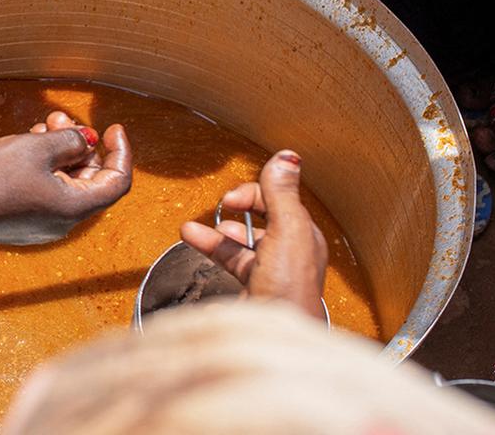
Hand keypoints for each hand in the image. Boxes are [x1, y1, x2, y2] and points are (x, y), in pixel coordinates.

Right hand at [0, 113, 131, 245]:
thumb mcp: (37, 148)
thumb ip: (70, 140)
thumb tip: (86, 140)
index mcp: (75, 207)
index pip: (117, 181)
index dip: (120, 152)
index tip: (113, 128)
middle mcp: (64, 221)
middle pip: (90, 180)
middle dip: (82, 145)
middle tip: (62, 119)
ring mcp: (43, 223)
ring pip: (66, 183)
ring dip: (60, 153)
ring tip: (42, 127)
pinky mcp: (23, 221)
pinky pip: (46, 191)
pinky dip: (45, 167)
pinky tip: (27, 147)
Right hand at [180, 149, 326, 318]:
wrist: (272, 337)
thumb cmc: (288, 290)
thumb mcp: (287, 232)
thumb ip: (281, 194)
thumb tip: (287, 157)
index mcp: (303, 235)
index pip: (279, 199)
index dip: (255, 193)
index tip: (233, 197)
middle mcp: (289, 251)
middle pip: (259, 217)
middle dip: (236, 208)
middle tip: (222, 207)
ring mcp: (268, 270)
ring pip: (239, 239)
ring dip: (216, 230)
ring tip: (193, 229)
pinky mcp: (249, 286)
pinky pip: (227, 258)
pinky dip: (208, 246)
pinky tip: (191, 238)